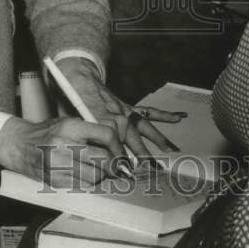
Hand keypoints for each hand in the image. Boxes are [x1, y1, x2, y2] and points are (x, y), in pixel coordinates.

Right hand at [0, 114, 127, 187]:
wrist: (19, 145)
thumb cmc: (47, 133)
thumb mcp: (68, 123)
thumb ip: (91, 132)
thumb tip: (118, 147)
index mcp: (71, 126)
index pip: (106, 135)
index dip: (119, 147)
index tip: (122, 154)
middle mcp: (65, 144)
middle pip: (104, 158)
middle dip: (114, 165)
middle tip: (117, 166)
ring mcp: (59, 164)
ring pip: (96, 175)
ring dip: (102, 175)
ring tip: (96, 169)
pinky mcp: (55, 180)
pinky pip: (83, 186)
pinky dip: (88, 182)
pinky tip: (83, 175)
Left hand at [55, 57, 186, 161]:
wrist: (77, 77)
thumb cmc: (71, 101)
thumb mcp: (70, 120)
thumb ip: (82, 136)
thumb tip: (89, 157)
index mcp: (99, 116)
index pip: (112, 140)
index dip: (119, 156)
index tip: (126, 170)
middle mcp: (116, 113)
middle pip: (132, 135)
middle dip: (142, 154)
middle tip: (153, 170)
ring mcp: (124, 110)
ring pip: (143, 126)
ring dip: (158, 139)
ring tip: (172, 151)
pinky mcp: (128, 107)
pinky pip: (148, 112)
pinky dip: (164, 115)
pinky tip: (179, 117)